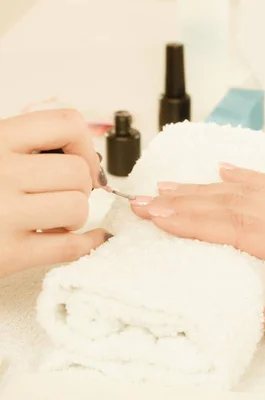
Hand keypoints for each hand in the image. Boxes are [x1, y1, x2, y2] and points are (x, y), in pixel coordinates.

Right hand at [0, 110, 110, 276]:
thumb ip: (20, 149)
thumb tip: (83, 160)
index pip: (66, 125)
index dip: (84, 144)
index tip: (82, 160)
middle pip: (78, 173)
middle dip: (80, 187)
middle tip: (62, 196)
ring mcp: (3, 214)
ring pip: (77, 207)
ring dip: (74, 217)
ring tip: (53, 220)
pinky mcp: (7, 254)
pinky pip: (70, 247)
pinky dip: (87, 244)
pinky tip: (87, 239)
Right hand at [130, 164, 264, 336]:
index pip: (242, 229)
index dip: (196, 223)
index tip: (158, 217)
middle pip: (235, 205)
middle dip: (185, 202)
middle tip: (142, 200)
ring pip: (250, 192)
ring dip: (206, 188)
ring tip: (169, 185)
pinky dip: (248, 176)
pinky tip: (228, 170)